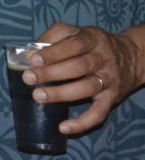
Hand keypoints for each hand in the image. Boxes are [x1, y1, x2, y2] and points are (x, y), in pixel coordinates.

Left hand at [24, 23, 144, 135]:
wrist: (131, 57)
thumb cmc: (92, 44)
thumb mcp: (76, 32)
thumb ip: (53, 36)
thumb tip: (30, 52)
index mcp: (92, 39)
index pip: (74, 45)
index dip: (54, 53)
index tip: (34, 60)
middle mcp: (102, 59)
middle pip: (78, 67)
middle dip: (52, 73)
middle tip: (28, 78)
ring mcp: (108, 80)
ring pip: (86, 88)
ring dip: (61, 94)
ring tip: (38, 96)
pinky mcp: (111, 99)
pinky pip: (99, 113)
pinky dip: (82, 123)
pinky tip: (63, 127)